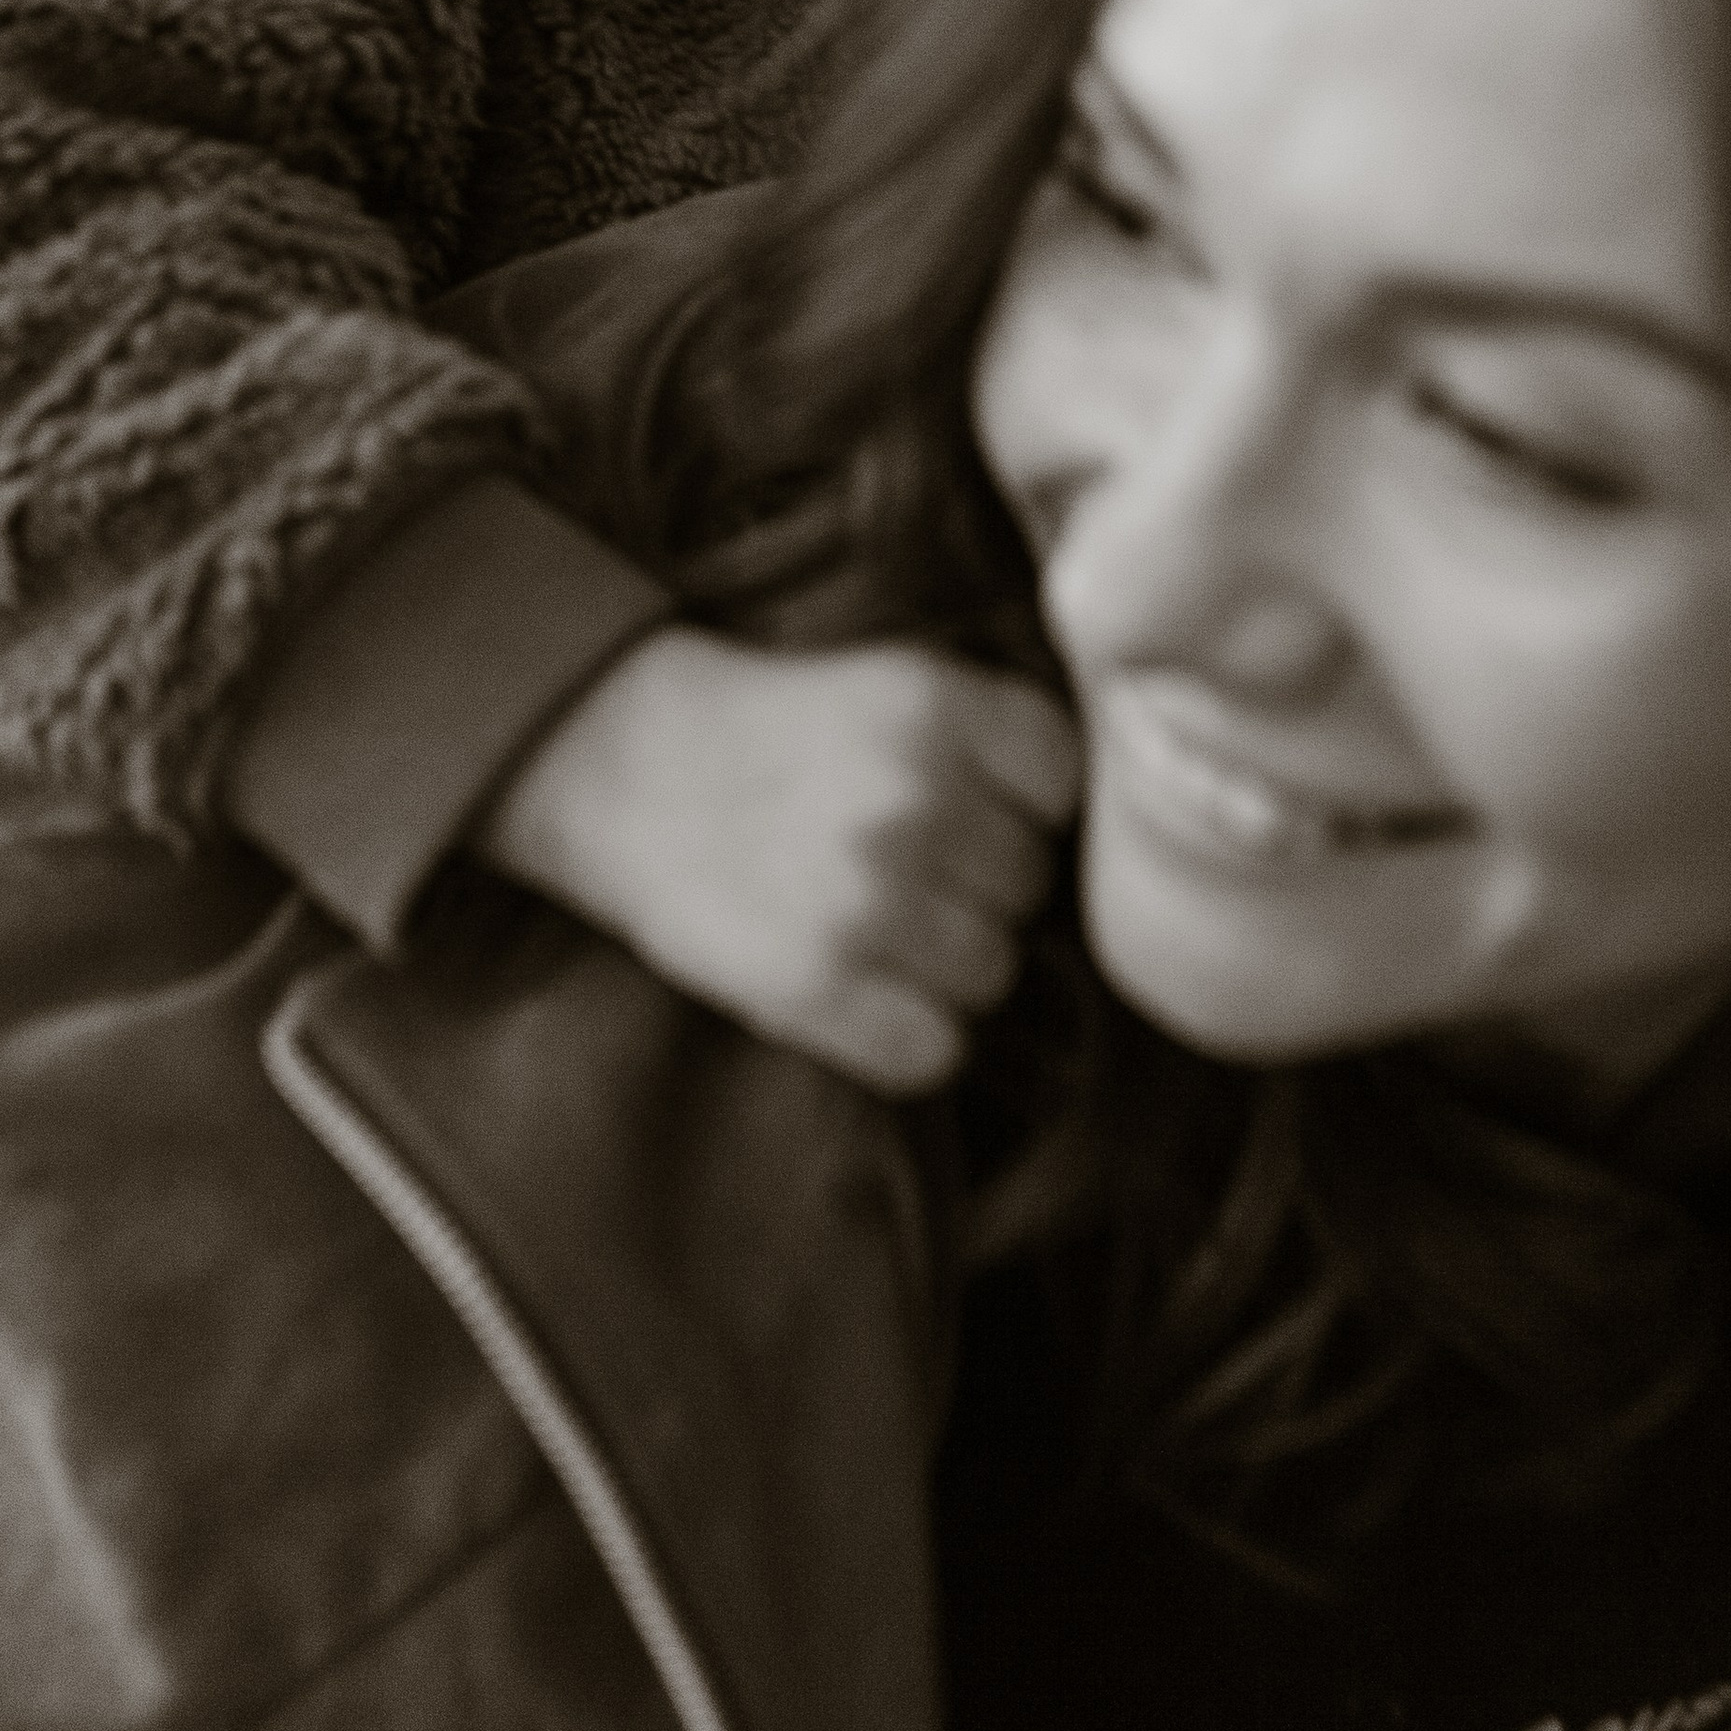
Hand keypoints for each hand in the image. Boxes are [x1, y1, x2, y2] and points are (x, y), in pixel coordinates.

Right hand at [476, 629, 1080, 1092]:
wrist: (621, 764)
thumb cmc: (772, 728)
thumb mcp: (889, 680)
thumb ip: (992, 735)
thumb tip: (1109, 823)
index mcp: (938, 707)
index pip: (1064, 788)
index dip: (1022, 804)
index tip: (967, 802)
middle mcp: (913, 801)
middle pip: (1030, 887)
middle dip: (980, 883)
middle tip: (903, 864)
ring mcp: (867, 900)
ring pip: (992, 972)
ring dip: (947, 962)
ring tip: (875, 922)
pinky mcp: (814, 988)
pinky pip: (934, 1051)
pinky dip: (908, 1034)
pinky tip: (858, 985)